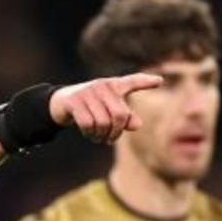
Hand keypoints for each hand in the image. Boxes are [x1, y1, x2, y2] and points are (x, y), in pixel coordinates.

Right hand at [48, 73, 162, 143]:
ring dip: (101, 136)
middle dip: (116, 132)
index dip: (145, 82)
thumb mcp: (110, 112)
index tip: (159, 81)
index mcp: (114, 86)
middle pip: (120, 115)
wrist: (62, 103)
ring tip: (98, 137)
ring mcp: (87, 92)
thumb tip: (137, 125)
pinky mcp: (74, 100)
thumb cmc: (92, 108)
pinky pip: (88, 124)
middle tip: (110, 139)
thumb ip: (126, 118)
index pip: (132, 82)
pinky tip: (89, 134)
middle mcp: (103, 85)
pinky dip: (90, 134)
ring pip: (103, 122)